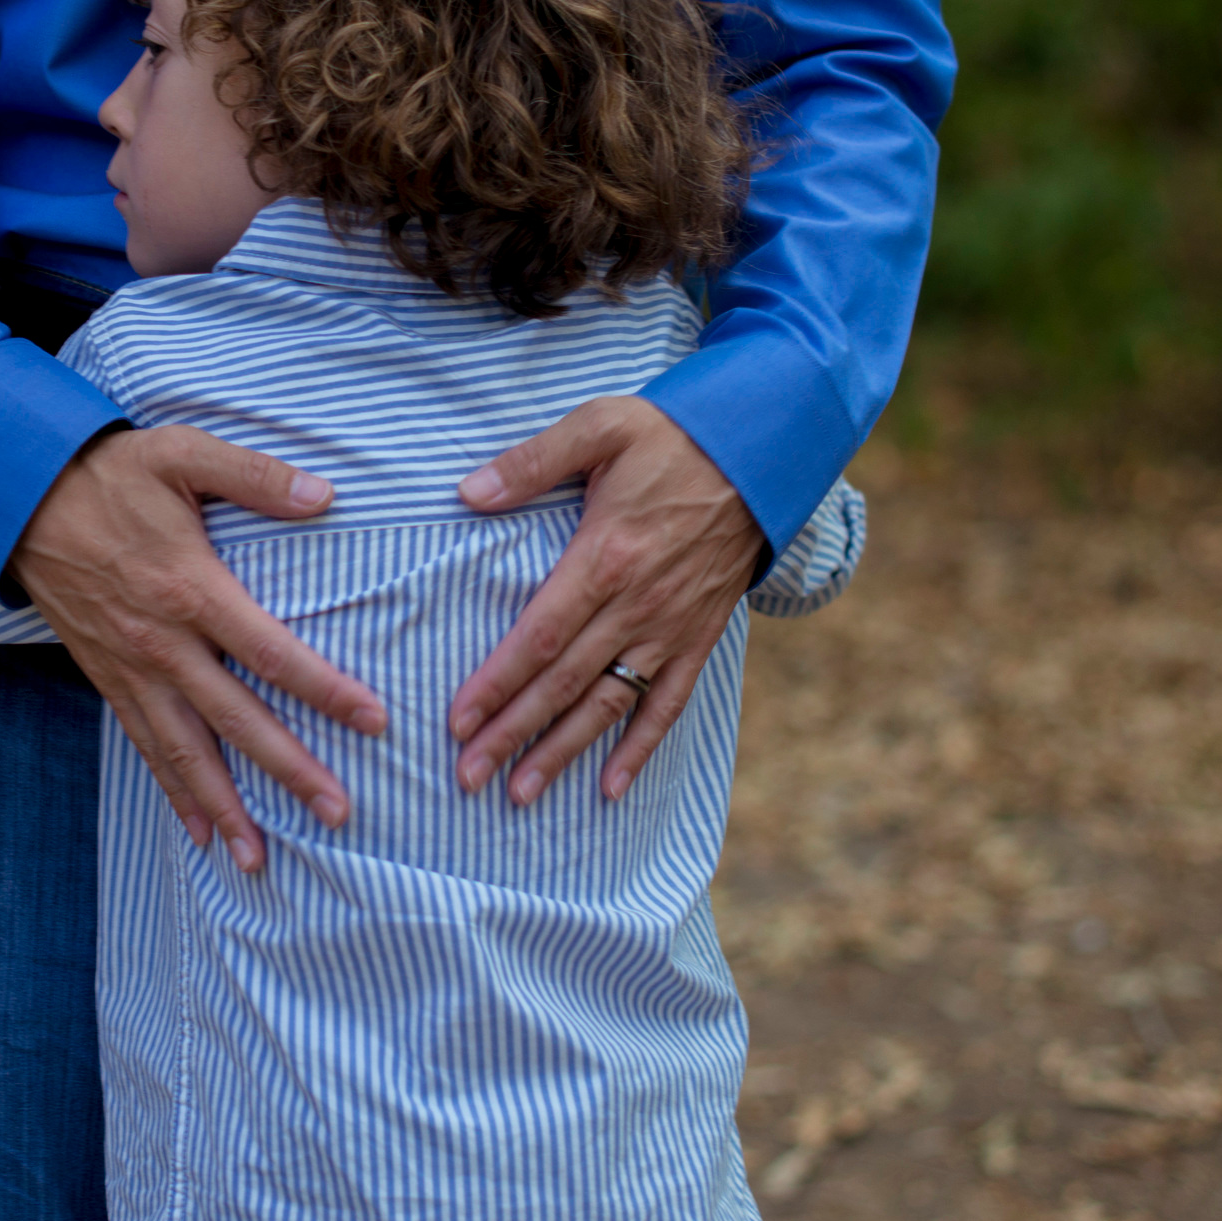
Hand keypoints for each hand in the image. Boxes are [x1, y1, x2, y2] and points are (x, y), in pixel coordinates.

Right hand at [9, 426, 389, 871]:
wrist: (20, 497)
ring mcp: (130, 668)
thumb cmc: (109, 474)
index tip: (372, 721)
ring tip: (258, 858)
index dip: (324, 690)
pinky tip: (198, 829)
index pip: (270, 652)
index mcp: (190, 590)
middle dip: (287, 771)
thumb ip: (254, 476)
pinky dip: (172, 790)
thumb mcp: (182, 454)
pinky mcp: (107, 677)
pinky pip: (144, 744)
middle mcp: (161, 644)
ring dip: (223, 806)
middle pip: (235, 720)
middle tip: (336, 814)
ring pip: (183, 750)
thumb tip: (323, 495)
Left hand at [450, 397, 764, 805]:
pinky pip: (667, 702)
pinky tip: (611, 787)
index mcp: (606, 557)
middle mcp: (638, 605)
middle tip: (469, 776)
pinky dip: (641, 748)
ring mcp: (670, 627)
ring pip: (608, 704)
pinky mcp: (699, 636)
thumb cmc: (673, 437)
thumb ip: (532, 462)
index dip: (497, 683)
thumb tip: (468, 492)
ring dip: (564, 752)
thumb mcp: (600, 426)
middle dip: (512, 734)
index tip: (459, 722)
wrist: (763, 452)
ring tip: (521, 793)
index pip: (539, 636)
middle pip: (564, 683)